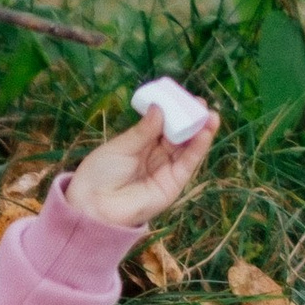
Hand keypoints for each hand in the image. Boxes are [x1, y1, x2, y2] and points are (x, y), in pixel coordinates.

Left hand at [61, 80, 219, 232]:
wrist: (94, 206)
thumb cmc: (100, 174)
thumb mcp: (121, 146)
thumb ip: (143, 130)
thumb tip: (159, 108)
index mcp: (141, 144)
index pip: (163, 124)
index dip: (174, 112)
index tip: (183, 98)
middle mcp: (156, 156)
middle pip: (178, 135)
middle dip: (191, 119)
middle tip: (201, 104)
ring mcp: (166, 170)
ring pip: (188, 148)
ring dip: (201, 132)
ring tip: (210, 116)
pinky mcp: (173, 184)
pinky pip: (188, 164)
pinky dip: (198, 148)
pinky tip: (204, 133)